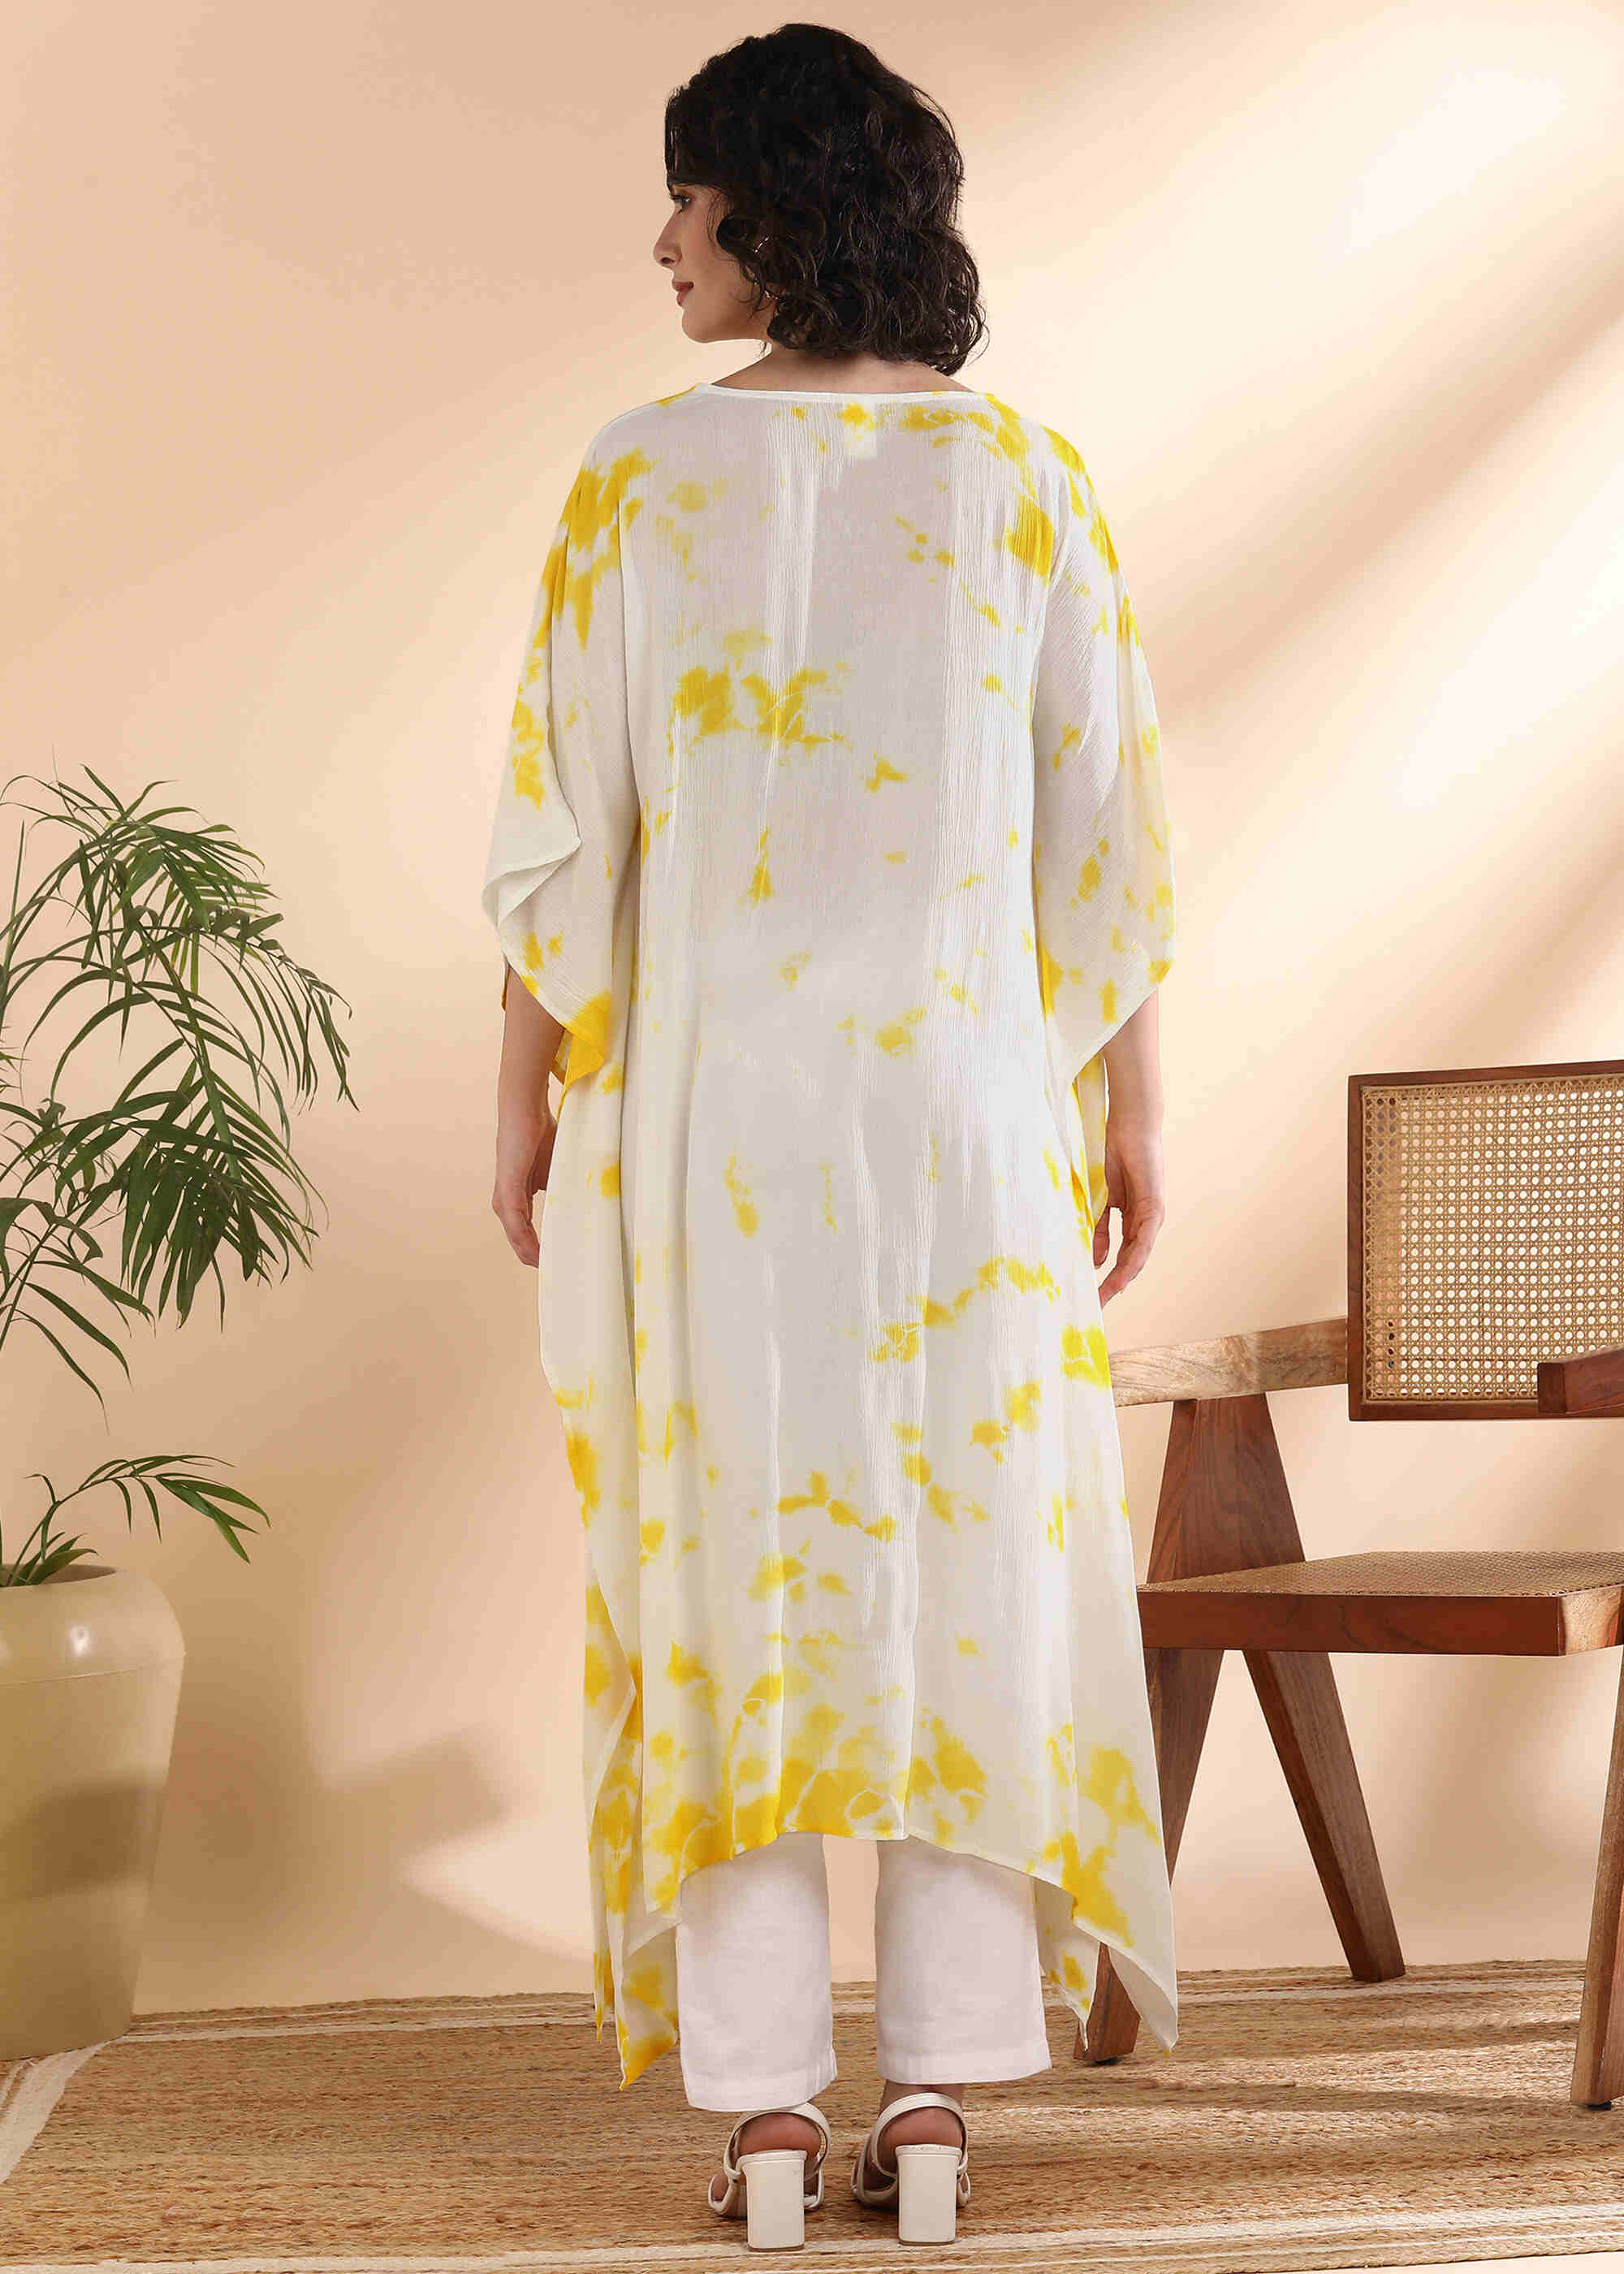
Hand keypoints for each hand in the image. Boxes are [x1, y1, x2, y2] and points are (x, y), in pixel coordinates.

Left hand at [492, 1099, 556, 1266]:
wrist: (526, 1110)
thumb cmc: (543, 1135)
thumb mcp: (558, 1170)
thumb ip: (565, 1189)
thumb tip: (588, 1204)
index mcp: (517, 1198)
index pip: (527, 1233)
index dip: (542, 1250)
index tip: (560, 1265)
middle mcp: (506, 1202)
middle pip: (520, 1242)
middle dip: (538, 1260)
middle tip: (559, 1279)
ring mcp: (505, 1199)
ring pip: (517, 1239)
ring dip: (533, 1257)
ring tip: (552, 1273)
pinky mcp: (507, 1193)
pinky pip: (517, 1226)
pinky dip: (527, 1244)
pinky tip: (539, 1257)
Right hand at [1093, 1113, 1165, 1304]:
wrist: (1129, 1126)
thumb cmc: (1112, 1156)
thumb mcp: (1099, 1199)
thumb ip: (1098, 1228)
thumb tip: (1096, 1260)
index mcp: (1131, 1219)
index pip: (1120, 1255)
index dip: (1107, 1277)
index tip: (1093, 1295)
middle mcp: (1144, 1221)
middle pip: (1129, 1261)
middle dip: (1113, 1284)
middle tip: (1097, 1304)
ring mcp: (1151, 1215)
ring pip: (1138, 1254)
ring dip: (1123, 1276)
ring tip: (1107, 1294)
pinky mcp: (1154, 1206)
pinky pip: (1143, 1237)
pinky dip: (1134, 1256)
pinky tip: (1124, 1271)